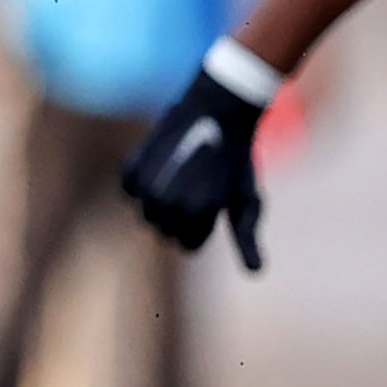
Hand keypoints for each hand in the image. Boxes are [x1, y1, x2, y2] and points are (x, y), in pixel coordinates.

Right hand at [122, 67, 267, 269]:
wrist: (216, 113)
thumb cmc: (237, 164)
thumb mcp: (246, 203)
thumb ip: (247, 240)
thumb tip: (255, 273)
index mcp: (195, 214)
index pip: (187, 246)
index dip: (202, 230)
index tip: (213, 207)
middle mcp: (166, 202)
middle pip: (164, 233)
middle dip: (182, 220)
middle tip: (199, 190)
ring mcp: (147, 185)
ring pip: (146, 216)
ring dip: (162, 205)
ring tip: (183, 180)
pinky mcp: (132, 167)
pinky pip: (130, 192)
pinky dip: (143, 185)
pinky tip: (162, 169)